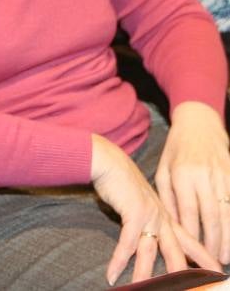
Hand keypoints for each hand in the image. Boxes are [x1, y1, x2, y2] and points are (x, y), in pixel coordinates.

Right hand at [91, 133, 219, 283]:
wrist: (109, 162)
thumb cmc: (122, 181)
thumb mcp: (141, 201)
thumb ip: (149, 217)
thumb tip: (149, 232)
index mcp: (167, 217)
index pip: (190, 242)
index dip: (204, 258)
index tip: (217, 272)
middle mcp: (162, 219)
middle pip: (176, 254)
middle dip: (183, 275)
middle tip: (190, 290)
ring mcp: (150, 217)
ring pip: (149, 254)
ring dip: (143, 276)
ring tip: (140, 290)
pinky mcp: (134, 215)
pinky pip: (126, 245)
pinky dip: (118, 261)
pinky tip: (111, 275)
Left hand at [156, 101, 229, 264]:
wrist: (199, 125)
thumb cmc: (176, 150)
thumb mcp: (163, 169)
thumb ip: (167, 196)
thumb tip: (171, 224)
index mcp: (181, 174)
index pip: (188, 211)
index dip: (192, 234)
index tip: (191, 252)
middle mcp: (203, 176)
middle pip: (210, 215)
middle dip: (213, 242)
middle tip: (213, 262)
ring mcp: (221, 175)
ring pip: (227, 212)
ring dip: (228, 237)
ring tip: (225, 255)